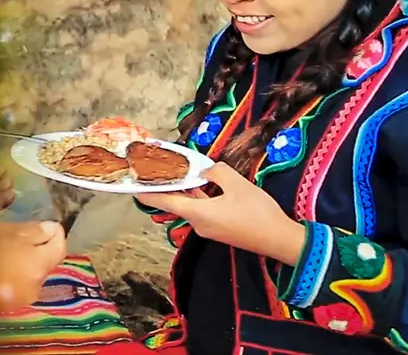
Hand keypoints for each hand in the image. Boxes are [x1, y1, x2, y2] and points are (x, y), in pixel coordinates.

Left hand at [134, 163, 305, 265]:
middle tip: (154, 169)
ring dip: (182, 190)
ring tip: (174, 172)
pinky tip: (200, 184)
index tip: (131, 184)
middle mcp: (197, 223)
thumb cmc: (258, 212)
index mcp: (197, 213)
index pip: (163, 201)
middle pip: (174, 203)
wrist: (280, 240)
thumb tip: (204, 170)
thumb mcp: (237, 184)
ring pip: (189, 206)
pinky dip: (196, 197)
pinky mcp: (219, 229)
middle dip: (164, 186)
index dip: (146, 192)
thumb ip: (216, 172)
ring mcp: (208, 228)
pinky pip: (201, 210)